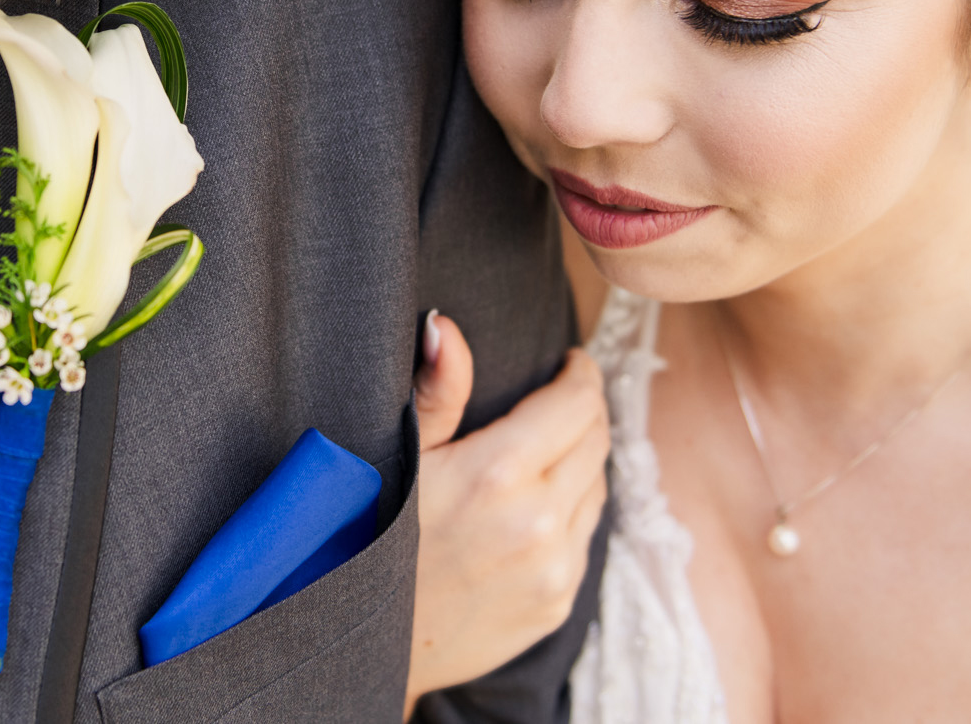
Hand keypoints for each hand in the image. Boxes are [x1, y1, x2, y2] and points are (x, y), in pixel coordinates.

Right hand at [404, 312, 609, 715]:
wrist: (372, 643)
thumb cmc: (372, 540)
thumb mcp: (400, 456)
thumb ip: (437, 390)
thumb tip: (445, 326)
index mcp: (498, 475)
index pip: (577, 403)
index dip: (580, 374)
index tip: (573, 362)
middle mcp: (537, 523)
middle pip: (597, 440)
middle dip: (586, 409)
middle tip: (565, 396)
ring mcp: (553, 568)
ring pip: (599, 487)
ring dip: (584, 459)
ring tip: (553, 447)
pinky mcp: (558, 601)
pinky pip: (586, 536)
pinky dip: (575, 509)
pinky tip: (541, 504)